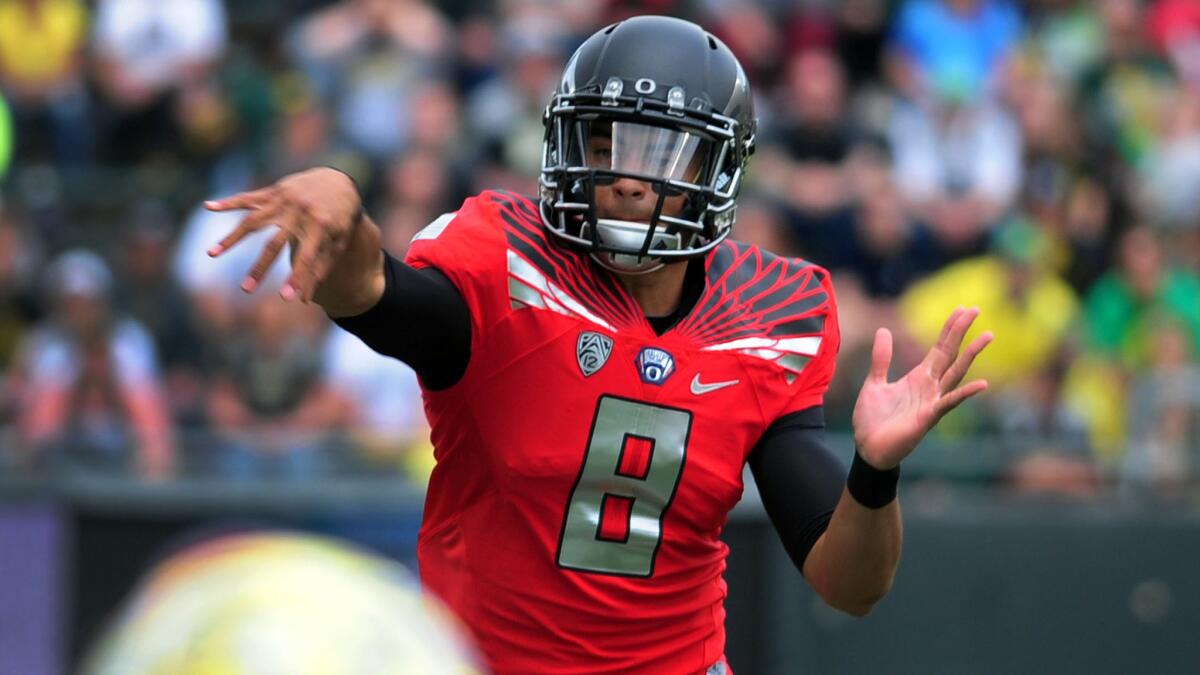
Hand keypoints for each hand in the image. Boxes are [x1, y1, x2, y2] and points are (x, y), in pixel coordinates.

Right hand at [204, 168, 360, 302]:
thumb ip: (322, 268)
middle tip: (246, 290)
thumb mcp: (339, 242)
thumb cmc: (340, 220)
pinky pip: (247, 198)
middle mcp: (299, 212)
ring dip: (231, 238)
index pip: (307, 258)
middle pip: (274, 244)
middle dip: (260, 268)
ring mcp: (284, 200)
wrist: (339, 182)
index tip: (287, 299)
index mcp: (320, 226)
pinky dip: (228, 202)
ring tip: (212, 254)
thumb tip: (305, 300)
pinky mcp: (273, 192)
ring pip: (253, 221)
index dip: (297, 278)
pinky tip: (208, 207)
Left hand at [852, 307, 992, 469]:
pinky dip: (965, 393)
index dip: (950, 328)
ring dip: (971, 355)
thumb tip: (883, 330)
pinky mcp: (928, 417)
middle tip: (977, 309)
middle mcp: (930, 387)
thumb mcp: (874, 382)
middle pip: (950, 354)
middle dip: (962, 332)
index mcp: (919, 378)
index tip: (964, 308)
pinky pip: (949, 403)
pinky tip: (983, 384)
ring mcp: (932, 402)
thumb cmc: (873, 420)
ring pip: (956, 374)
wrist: (867, 449)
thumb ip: (882, 359)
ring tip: (987, 336)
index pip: (940, 348)